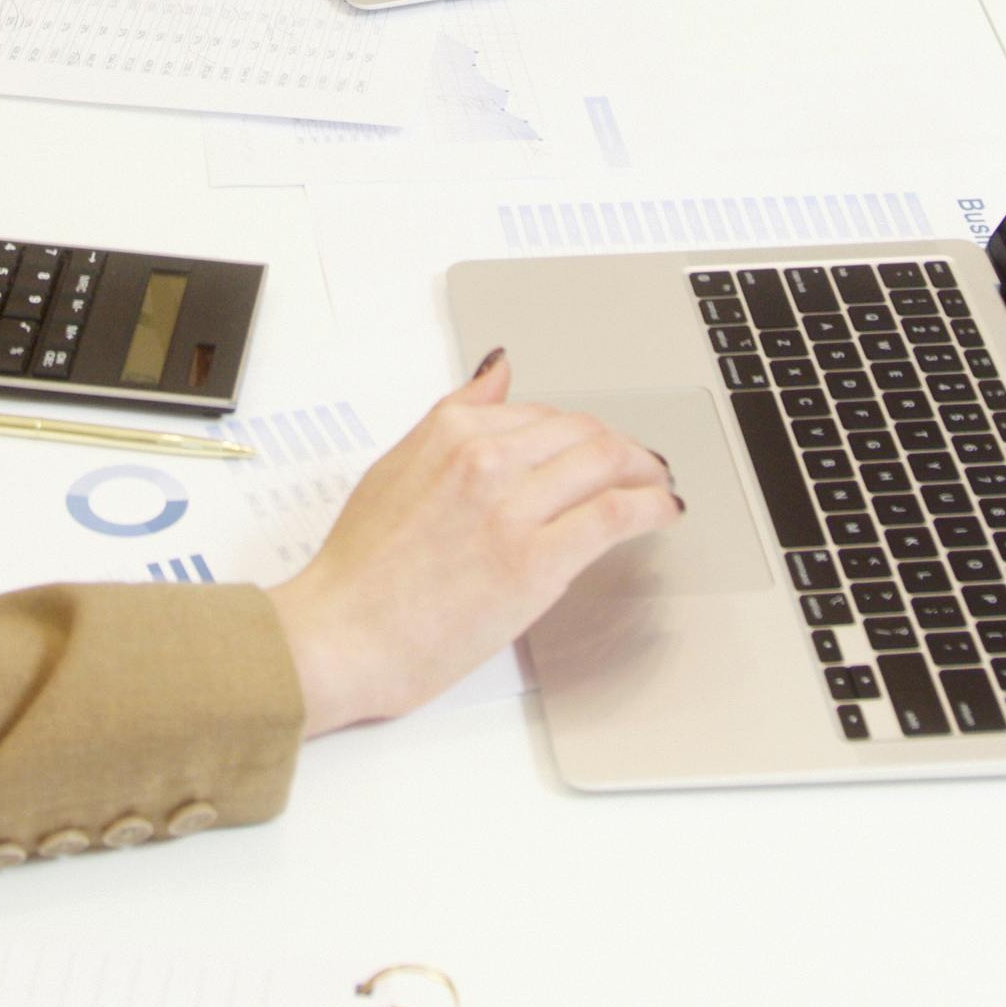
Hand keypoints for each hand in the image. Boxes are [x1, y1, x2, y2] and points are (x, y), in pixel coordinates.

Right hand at [268, 353, 682, 734]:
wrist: (342, 634)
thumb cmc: (360, 568)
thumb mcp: (396, 466)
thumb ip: (454, 416)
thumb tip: (497, 371)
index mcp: (450, 432)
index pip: (541, 415)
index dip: (578, 432)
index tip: (595, 447)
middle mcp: (485, 458)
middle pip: (582, 433)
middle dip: (620, 446)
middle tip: (638, 465)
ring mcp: (512, 508)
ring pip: (606, 464)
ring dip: (645, 471)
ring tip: (656, 485)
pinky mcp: (536, 561)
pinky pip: (614, 515)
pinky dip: (651, 507)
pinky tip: (663, 511)